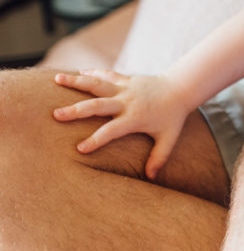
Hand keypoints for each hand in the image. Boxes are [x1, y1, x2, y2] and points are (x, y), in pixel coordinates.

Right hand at [52, 69, 188, 178]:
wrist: (181, 89)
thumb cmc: (174, 116)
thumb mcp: (169, 138)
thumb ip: (159, 157)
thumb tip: (151, 177)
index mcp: (135, 118)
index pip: (111, 131)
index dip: (96, 140)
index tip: (80, 149)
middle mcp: (126, 101)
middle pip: (98, 105)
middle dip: (76, 110)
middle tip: (56, 115)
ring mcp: (125, 88)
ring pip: (97, 83)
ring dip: (76, 81)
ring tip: (56, 79)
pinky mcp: (126, 78)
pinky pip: (106, 74)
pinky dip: (92, 73)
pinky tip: (77, 73)